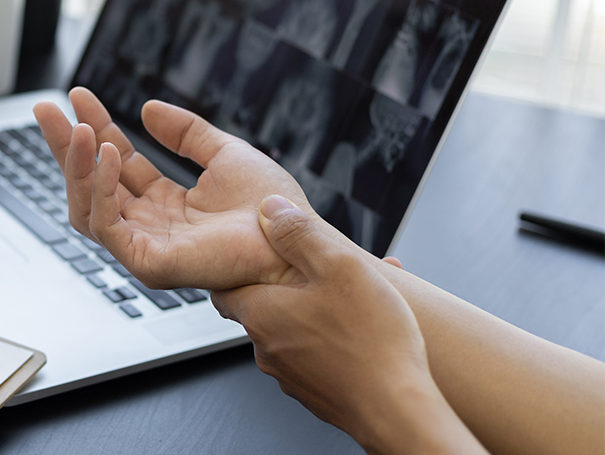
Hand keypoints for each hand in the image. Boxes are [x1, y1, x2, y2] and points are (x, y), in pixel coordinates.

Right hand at [33, 87, 311, 289]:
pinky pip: (108, 226)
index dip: (95, 128)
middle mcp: (148, 227)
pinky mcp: (147, 263)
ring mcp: (144, 247)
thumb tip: (148, 108)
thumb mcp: (224, 153)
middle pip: (90, 185)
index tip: (79, 96)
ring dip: (77, 166)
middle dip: (65, 146)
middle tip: (47, 109)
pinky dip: (101, 188)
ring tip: (80, 129)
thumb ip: (185, 132)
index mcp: (164, 205)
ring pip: (86, 207)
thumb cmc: (270, 207)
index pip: (115, 165)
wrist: (290, 236)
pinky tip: (108, 154)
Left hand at [211, 196, 482, 453]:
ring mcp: (289, 374)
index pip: (223, 286)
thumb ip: (299, 234)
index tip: (254, 255)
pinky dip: (335, 338)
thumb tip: (269, 209)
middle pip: (264, 306)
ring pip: (296, 329)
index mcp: (260, 312)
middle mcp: (265, 347)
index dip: (238, 267)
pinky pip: (317, 355)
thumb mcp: (337, 266)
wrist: (397, 411)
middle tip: (327, 272)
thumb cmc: (371, 343)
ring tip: (364, 297)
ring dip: (320, 309)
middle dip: (292, 285)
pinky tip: (369, 330)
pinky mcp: (315, 393)